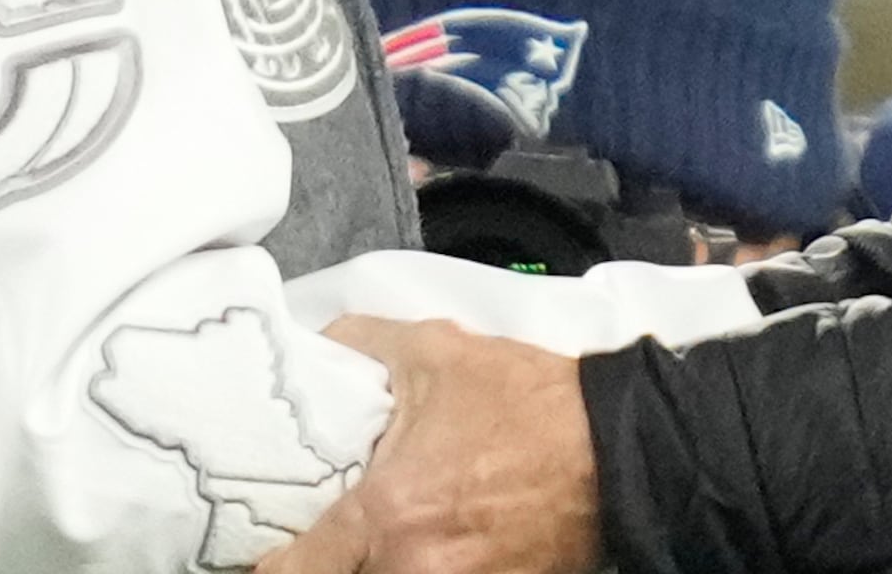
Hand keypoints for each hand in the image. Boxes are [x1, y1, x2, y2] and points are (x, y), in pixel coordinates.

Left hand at [259, 317, 600, 573]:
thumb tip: (319, 340)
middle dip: (331, 562)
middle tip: (329, 536)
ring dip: (380, 565)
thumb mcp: (437, 350)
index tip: (270, 548)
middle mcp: (415, 569)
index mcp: (389, 515)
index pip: (293, 570)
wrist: (621, 447)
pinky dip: (427, 568)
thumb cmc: (532, 404)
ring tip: (393, 534)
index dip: (273, 561)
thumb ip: (361, 342)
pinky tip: (434, 544)